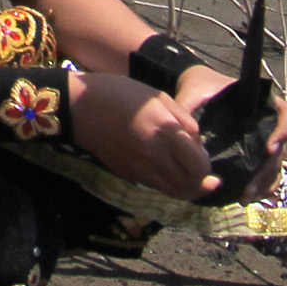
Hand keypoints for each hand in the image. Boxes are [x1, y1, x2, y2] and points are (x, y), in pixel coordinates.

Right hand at [70, 74, 222, 199]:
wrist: (79, 107)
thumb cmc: (120, 93)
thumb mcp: (158, 96)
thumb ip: (184, 120)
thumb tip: (198, 144)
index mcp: (165, 132)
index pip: (199, 166)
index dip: (207, 167)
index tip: (203, 157)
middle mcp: (154, 156)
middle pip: (189, 186)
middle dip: (201, 183)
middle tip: (204, 175)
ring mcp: (139, 169)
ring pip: (173, 192)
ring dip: (186, 188)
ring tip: (190, 178)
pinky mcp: (127, 174)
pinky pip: (156, 187)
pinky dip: (167, 185)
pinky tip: (167, 172)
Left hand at [176, 66, 286, 200]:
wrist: (195, 93)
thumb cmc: (198, 90)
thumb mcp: (193, 95)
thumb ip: (189, 111)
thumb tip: (189, 137)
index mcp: (260, 102)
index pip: (286, 114)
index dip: (284, 131)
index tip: (270, 148)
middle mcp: (266, 122)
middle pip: (279, 148)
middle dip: (267, 170)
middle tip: (248, 188)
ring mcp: (262, 139)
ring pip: (274, 164)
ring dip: (264, 183)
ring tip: (245, 197)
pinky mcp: (254, 154)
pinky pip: (266, 172)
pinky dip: (261, 186)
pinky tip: (247, 196)